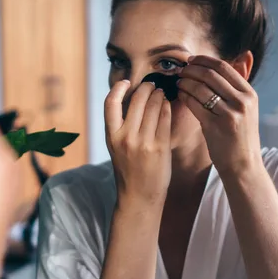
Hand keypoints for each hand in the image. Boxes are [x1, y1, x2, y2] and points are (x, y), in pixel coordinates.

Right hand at [104, 80, 171, 203]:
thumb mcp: (115, 147)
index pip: (110, 103)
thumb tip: (131, 100)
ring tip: (161, 93)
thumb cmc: (128, 170)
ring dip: (159, 95)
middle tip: (152, 85)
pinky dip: (167, 108)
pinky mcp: (161, 147)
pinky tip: (167, 105)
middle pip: (137, 100)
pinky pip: (165, 118)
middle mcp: (126, 137)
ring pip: (154, 106)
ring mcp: (144, 142)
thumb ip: (121, 126)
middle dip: (146, 88)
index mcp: (111, 136)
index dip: (118, 88)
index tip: (126, 82)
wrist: (139, 196)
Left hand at [177, 55, 261, 173]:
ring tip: (177, 82)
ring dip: (185, 82)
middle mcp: (242, 101)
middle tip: (180, 70)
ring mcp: (230, 113)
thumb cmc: (239, 136)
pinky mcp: (216, 125)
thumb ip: (235, 87)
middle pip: (211, 74)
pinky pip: (194, 104)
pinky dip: (184, 96)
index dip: (204, 61)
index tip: (190, 60)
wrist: (243, 165)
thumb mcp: (245, 109)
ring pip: (200, 88)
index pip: (224, 67)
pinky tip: (179, 95)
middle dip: (191, 70)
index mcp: (250, 94)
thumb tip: (232, 60)